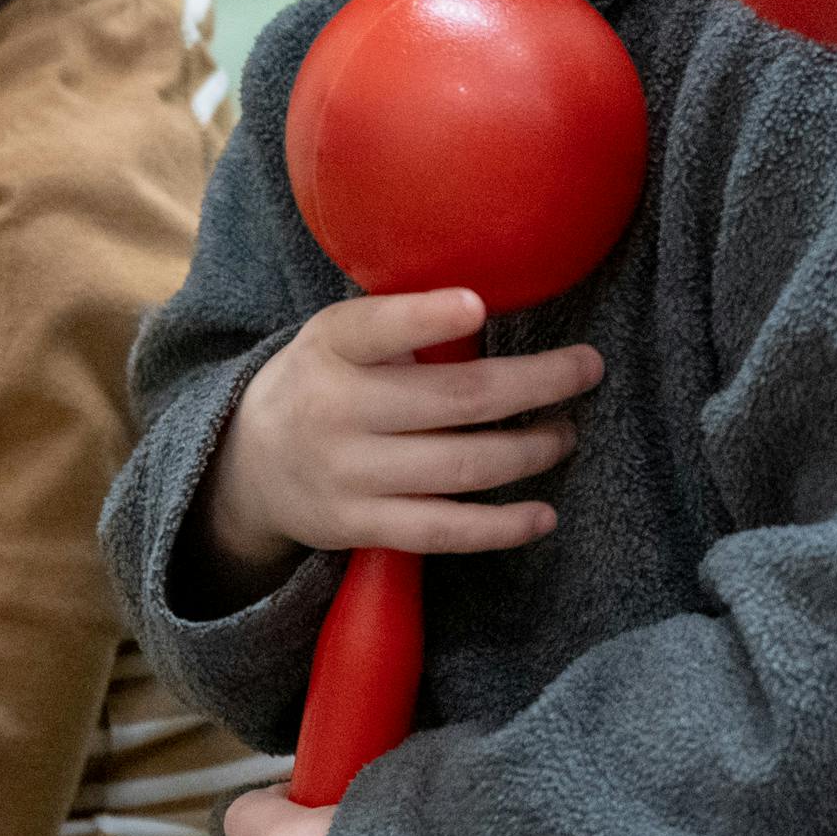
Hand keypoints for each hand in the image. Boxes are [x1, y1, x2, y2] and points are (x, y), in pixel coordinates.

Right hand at [204, 290, 604, 581]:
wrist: (249, 465)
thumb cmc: (323, 382)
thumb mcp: (338, 337)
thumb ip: (401, 324)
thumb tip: (501, 304)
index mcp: (331, 347)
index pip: (376, 329)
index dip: (425, 320)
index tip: (477, 307)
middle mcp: (336, 410)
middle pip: (454, 399)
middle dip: (536, 384)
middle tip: (588, 369)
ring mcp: (348, 474)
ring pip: (460, 467)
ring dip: (530, 450)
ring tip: (565, 434)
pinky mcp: (360, 526)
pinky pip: (442, 531)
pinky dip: (500, 527)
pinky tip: (544, 515)